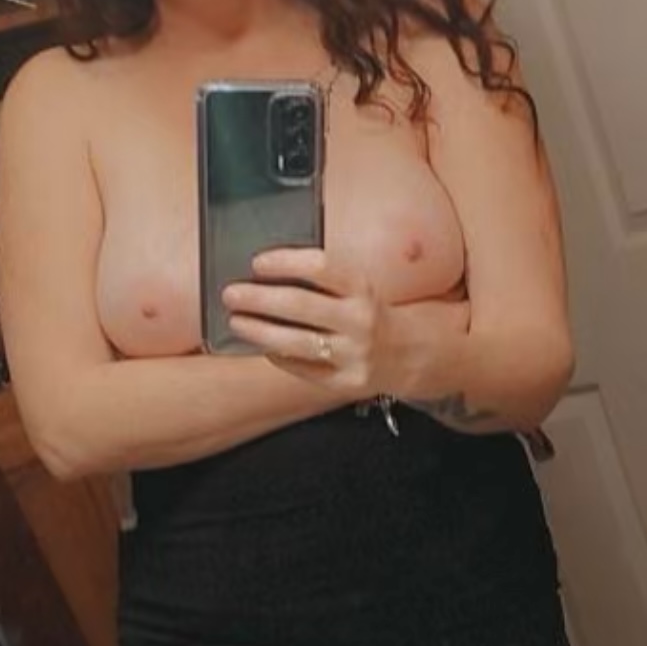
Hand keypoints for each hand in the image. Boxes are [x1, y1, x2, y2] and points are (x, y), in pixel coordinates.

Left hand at [222, 248, 468, 399]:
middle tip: (231, 293)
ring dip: (259, 330)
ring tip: (236, 321)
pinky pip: (304, 369)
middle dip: (259, 298)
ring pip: (297, 342)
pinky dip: (279, 357)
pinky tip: (262, 347)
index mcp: (364, 289)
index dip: (286, 262)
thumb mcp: (361, 290)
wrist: (415, 357)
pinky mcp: (346, 383)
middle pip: (300, 305)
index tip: (257, 262)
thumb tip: (270, 274)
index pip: (320, 268)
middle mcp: (360, 321)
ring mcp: (353, 355)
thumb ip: (326, 283)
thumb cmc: (377, 315)